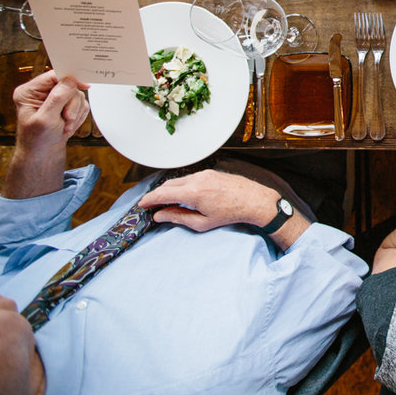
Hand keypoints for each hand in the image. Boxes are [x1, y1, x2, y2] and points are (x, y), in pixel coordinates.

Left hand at [14, 71, 88, 150]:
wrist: (43, 152)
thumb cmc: (37, 139)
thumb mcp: (45, 119)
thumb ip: (57, 98)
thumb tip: (70, 80)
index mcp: (29, 92)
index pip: (53, 76)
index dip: (69, 79)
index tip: (83, 85)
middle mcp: (41, 92)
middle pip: (68, 86)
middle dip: (71, 105)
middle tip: (67, 118)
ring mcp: (55, 98)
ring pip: (77, 95)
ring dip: (75, 113)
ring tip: (66, 125)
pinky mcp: (66, 104)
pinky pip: (81, 104)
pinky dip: (79, 116)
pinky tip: (69, 125)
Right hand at [138, 170, 280, 231]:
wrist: (253, 200)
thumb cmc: (230, 213)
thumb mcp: (202, 222)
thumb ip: (178, 217)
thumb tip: (160, 215)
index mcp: (193, 193)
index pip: (162, 193)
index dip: (149, 199)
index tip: (142, 205)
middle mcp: (197, 179)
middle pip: (168, 185)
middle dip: (157, 194)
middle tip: (151, 205)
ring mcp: (204, 174)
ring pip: (179, 180)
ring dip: (169, 189)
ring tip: (165, 202)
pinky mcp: (210, 172)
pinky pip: (190, 178)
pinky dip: (181, 185)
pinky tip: (181, 195)